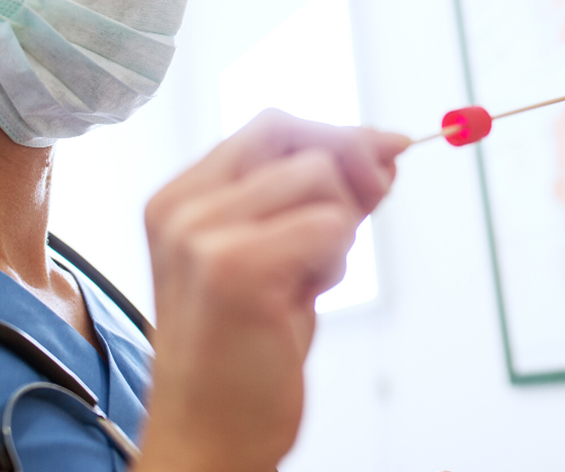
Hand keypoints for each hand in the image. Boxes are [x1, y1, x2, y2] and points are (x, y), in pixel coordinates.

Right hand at [135, 109, 408, 471]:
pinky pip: (330, 226)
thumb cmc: (243, 352)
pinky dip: (335, 261)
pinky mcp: (235, 268)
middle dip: (348, 168)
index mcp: (181, 197)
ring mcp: (202, 235)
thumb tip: (382, 148)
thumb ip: (320, 198)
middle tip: (354, 222)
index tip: (383, 151)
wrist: (209, 438)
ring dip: (338, 228)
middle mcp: (182, 207)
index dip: (335, 134)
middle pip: (297, 136)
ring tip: (306, 280)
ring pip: (321, 178)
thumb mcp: (282, 254)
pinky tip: (303, 299)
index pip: (271, 126)